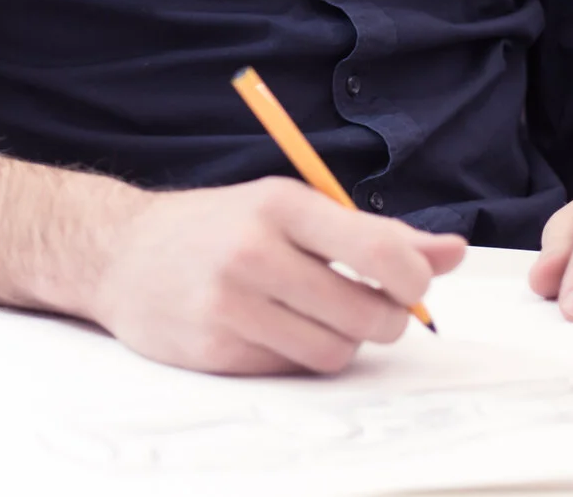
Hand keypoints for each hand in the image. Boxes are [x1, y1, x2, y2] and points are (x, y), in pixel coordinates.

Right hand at [83, 177, 466, 375]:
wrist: (119, 253)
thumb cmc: (218, 227)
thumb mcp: (290, 208)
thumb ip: (373, 232)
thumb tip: (453, 252)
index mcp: (280, 204)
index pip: (380, 251)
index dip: (414, 278)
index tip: (409, 282)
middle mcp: (254, 252)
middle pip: (368, 314)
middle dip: (384, 318)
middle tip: (368, 305)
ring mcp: (231, 305)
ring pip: (336, 351)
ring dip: (341, 341)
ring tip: (314, 315)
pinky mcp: (217, 350)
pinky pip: (293, 369)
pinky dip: (297, 355)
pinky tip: (272, 329)